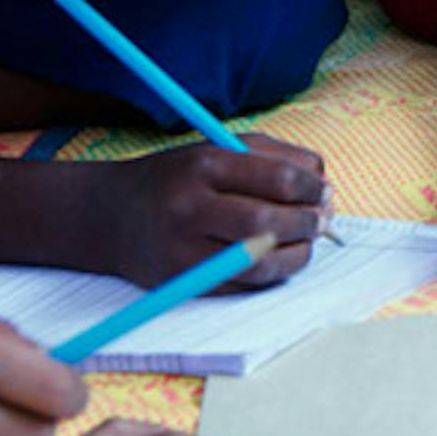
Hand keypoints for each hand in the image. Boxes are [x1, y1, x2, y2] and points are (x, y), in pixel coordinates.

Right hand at [103, 138, 327, 287]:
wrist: (111, 215)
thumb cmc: (180, 177)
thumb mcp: (223, 149)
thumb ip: (278, 157)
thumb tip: (324, 184)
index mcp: (204, 166)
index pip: (277, 179)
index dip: (312, 188)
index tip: (325, 192)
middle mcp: (190, 209)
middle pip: (267, 223)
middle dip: (307, 223)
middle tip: (322, 220)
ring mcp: (183, 251)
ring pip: (258, 264)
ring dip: (296, 255)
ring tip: (307, 242)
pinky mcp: (183, 284)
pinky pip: (243, 287)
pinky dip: (272, 274)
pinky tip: (280, 258)